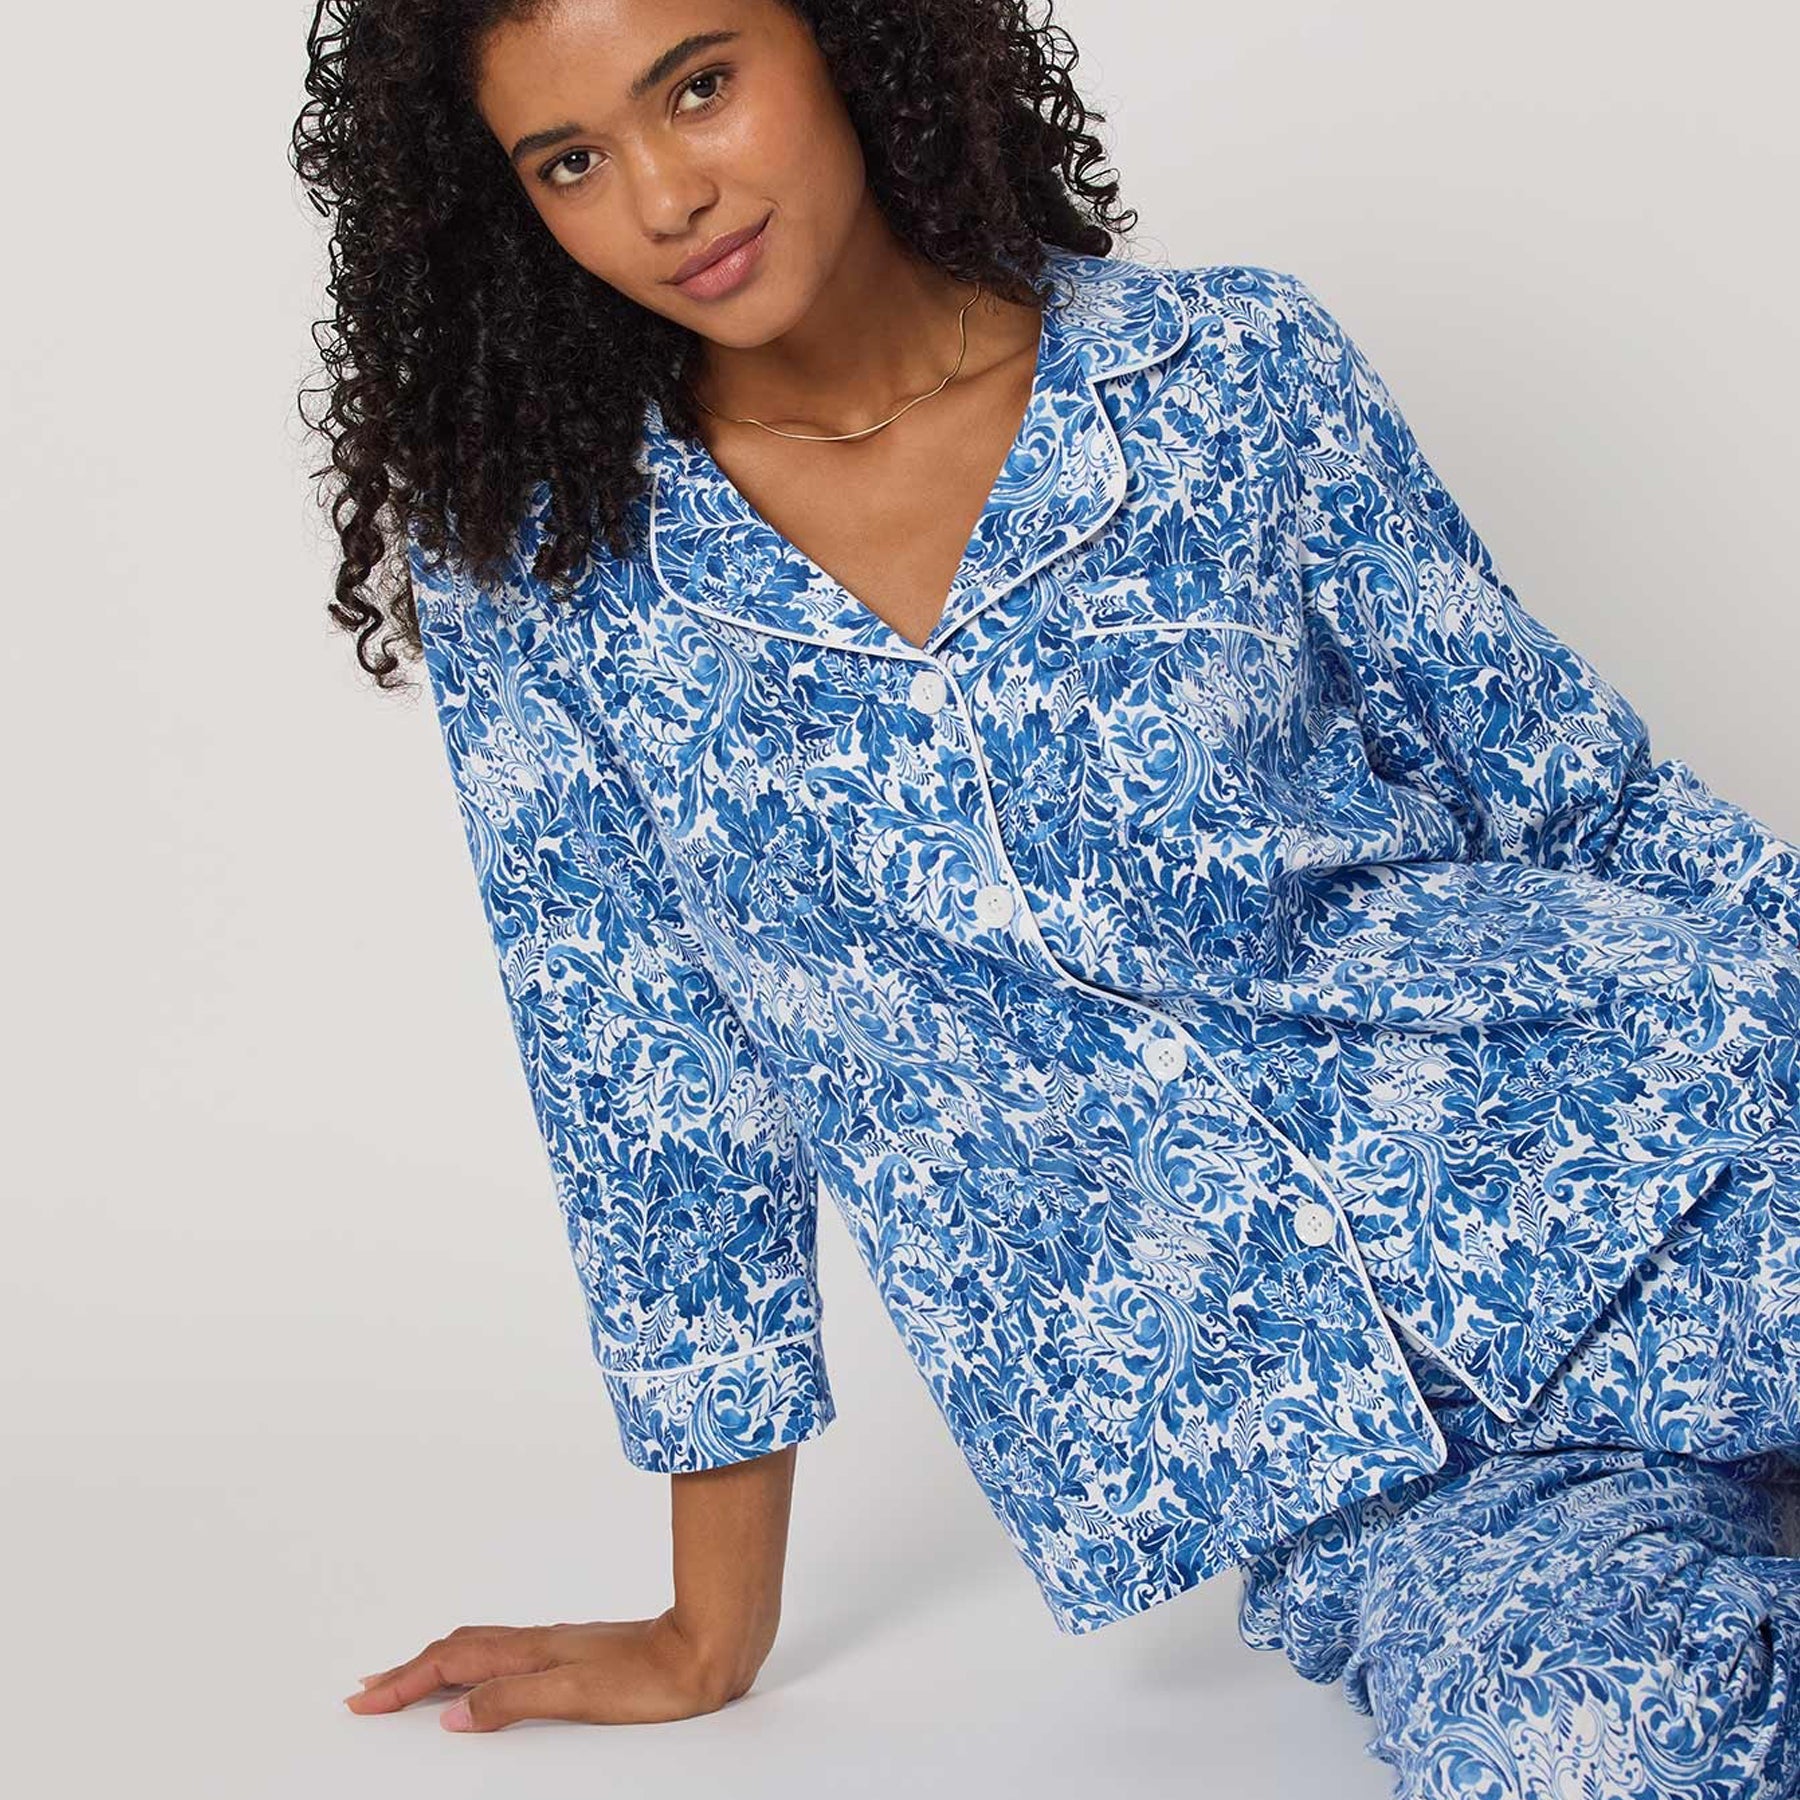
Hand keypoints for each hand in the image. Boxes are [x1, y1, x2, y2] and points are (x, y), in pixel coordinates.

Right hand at [342, 1607, 764, 1729]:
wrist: (706, 1646)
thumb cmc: (652, 1677)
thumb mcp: (577, 1696)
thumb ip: (513, 1701)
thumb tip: (453, 1714)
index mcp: (532, 1652)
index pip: (452, 1664)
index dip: (404, 1681)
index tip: (364, 1698)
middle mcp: (539, 1642)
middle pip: (457, 1650)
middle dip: (408, 1670)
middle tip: (367, 1688)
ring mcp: (557, 1645)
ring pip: (480, 1647)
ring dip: (436, 1662)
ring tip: (406, 1676)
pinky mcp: (575, 1653)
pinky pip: (505, 1651)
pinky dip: (472, 1661)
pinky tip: (479, 1671)